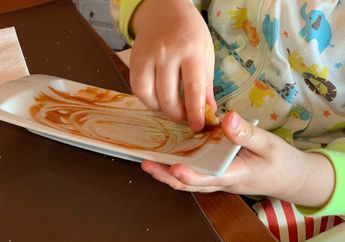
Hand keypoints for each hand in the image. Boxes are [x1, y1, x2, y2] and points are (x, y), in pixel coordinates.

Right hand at [130, 0, 215, 131]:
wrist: (163, 10)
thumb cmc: (189, 32)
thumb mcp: (206, 53)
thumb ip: (206, 82)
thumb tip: (209, 110)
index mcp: (191, 51)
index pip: (193, 89)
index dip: (195, 112)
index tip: (198, 126)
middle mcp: (167, 53)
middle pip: (168, 96)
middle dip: (177, 114)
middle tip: (184, 118)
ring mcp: (147, 56)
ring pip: (148, 95)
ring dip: (160, 109)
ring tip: (170, 107)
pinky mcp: (134, 60)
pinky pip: (136, 88)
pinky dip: (147, 100)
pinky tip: (157, 98)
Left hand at [142, 111, 334, 207]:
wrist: (292, 178)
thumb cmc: (283, 163)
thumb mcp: (270, 145)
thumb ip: (247, 133)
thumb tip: (226, 118)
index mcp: (236, 176)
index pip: (209, 179)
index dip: (191, 175)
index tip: (174, 167)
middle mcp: (223, 182)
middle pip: (191, 184)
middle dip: (167, 176)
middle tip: (147, 164)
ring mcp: (220, 180)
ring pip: (191, 182)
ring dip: (170, 174)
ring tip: (150, 162)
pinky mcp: (219, 175)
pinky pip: (198, 174)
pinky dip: (182, 168)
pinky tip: (172, 156)